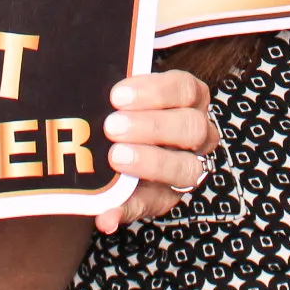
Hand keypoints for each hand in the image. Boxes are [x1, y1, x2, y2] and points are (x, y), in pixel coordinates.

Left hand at [90, 70, 215, 233]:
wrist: (99, 140)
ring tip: (115, 160)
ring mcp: (183, 168)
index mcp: (188, 99)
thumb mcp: (117, 94)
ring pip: (186, 168)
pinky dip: (126, 210)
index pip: (185, 89)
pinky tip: (105, 215)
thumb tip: (95, 74)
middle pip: (191, 127)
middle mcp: (195, 134)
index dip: (155, 91)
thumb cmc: (114, 107)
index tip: (117, 96)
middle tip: (112, 127)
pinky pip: (149, 206)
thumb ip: (112, 89)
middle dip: (151, 126)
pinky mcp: (162, 199)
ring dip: (149, 163)